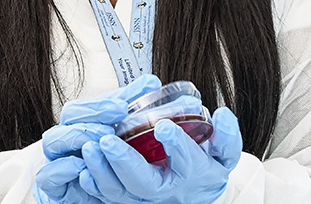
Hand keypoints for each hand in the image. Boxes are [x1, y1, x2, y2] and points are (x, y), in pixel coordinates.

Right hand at [35, 74, 162, 202]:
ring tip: (101, 143)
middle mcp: (66, 137)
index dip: (100, 104)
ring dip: (77, 137)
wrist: (112, 196)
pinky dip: (63, 168)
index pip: (84, 104)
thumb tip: (151, 82)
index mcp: (81, 122)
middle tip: (113, 127)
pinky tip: (83, 166)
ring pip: (53, 140)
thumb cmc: (115, 161)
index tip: (123, 107)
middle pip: (67, 117)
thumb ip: (135, 107)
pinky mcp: (54, 186)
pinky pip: (48, 174)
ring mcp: (56, 159)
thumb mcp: (127, 132)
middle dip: (91, 118)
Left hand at [77, 106, 243, 203]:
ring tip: (91, 147)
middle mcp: (170, 190)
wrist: (197, 191)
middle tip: (108, 140)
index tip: (164, 125)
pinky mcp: (130, 200)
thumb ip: (226, 135)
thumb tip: (222, 115)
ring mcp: (148, 198)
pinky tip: (84, 168)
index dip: (177, 145)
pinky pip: (108, 199)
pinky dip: (95, 185)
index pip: (188, 163)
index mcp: (196, 174)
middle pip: (145, 184)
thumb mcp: (224, 152)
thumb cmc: (208, 165)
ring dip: (103, 171)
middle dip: (125, 162)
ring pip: (122, 193)